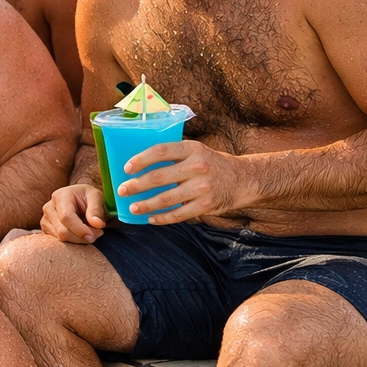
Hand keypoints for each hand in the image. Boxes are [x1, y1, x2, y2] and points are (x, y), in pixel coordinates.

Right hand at [41, 184, 106, 243]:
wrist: (78, 199)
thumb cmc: (87, 197)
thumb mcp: (96, 197)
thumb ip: (96, 210)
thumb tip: (98, 224)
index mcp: (60, 196)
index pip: (66, 217)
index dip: (80, 230)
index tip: (93, 236)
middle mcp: (49, 208)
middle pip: (63, 231)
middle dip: (82, 237)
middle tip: (98, 233)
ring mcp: (45, 220)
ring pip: (61, 238)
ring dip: (79, 239)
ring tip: (90, 231)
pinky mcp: (46, 230)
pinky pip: (59, 242)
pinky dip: (73, 241)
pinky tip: (80, 233)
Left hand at [120, 140, 247, 223]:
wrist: (243, 179)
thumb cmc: (211, 164)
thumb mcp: (196, 151)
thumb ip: (174, 154)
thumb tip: (139, 163)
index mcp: (192, 149)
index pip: (161, 151)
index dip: (141, 159)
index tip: (126, 168)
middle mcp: (197, 166)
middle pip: (159, 177)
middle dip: (136, 185)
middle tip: (122, 190)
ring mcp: (202, 187)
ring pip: (166, 199)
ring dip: (146, 205)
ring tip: (133, 208)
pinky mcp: (205, 205)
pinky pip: (178, 214)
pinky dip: (162, 218)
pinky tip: (151, 218)